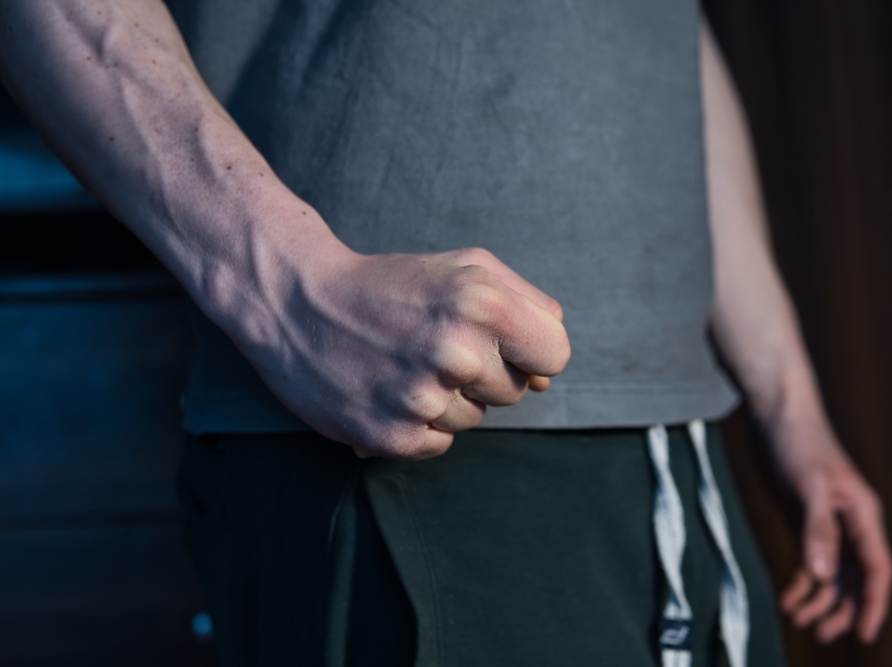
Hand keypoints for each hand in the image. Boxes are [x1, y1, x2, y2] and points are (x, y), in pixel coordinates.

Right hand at [228, 237, 569, 459]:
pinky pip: (438, 445)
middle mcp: (456, 351)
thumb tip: (548, 375)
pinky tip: (389, 390)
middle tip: (434, 347)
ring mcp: (422, 397)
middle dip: (485, 373)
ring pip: (475, 421)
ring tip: (405, 365)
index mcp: (482, 303)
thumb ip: (527, 306)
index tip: (503, 346)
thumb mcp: (465, 267)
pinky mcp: (391, 436)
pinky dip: (419, 425)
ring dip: (449, 400)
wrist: (296, 302)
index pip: (555, 356)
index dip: (532, 352)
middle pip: (515, 392)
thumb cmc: (390, 284)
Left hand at [773, 423, 891, 643]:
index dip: (872, 605)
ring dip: (818, 601)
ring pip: (832, 575)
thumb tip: (823, 576)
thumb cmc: (797, 442)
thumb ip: (817, 530)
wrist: (776, 412)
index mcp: (863, 515)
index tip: (862, 635)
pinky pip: (811, 562)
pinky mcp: (804, 520)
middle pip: (855, 580)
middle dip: (840, 610)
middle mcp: (851, 523)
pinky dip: (802, 583)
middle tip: (818, 634)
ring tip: (795, 620)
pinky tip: (787, 599)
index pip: (876, 570)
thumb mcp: (808, 486)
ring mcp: (828, 523)